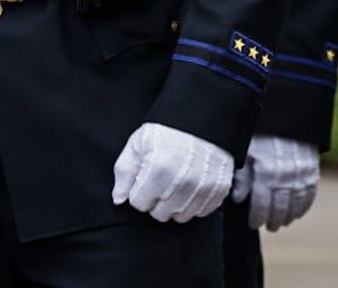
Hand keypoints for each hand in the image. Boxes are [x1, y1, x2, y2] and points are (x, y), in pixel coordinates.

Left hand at [112, 122, 232, 222]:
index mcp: (158, 168)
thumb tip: (118, 199)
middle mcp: (183, 182)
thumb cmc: (164, 133)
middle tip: (158, 182)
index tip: (143, 180)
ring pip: (180, 216)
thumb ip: (124, 172)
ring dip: (174, 205)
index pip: (139, 203)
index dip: (137, 192)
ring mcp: (203, 188)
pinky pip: (201, 212)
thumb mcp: (137, 145)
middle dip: (155, 200)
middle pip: (159, 214)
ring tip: (173, 184)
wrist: (200, 122)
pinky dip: (193, 204)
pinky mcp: (219, 191)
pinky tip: (189, 187)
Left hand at [232, 135, 319, 230]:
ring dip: (289, 216)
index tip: (252, 224)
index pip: (261, 205)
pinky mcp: (313, 170)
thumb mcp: (243, 150)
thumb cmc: (259, 130)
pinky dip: (304, 206)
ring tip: (282, 223)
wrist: (286, 112)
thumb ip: (241, 176)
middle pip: (279, 208)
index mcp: (265, 174)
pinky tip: (298, 213)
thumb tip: (238, 199)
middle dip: (273, 220)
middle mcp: (284, 178)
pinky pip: (310, 194)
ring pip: (296, 204)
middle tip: (268, 228)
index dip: (256, 218)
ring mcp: (301, 176)